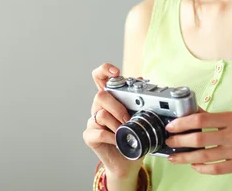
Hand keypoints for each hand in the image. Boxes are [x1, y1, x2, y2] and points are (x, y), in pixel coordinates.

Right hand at [82, 63, 144, 177]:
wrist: (128, 161)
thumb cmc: (134, 136)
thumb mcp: (140, 116)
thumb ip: (138, 98)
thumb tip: (142, 80)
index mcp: (110, 98)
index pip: (100, 76)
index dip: (105, 70)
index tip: (116, 72)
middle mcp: (99, 107)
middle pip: (100, 95)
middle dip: (117, 107)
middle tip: (127, 119)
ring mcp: (93, 121)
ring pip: (101, 114)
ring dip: (116, 125)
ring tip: (125, 133)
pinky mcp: (89, 136)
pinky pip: (98, 132)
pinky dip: (112, 137)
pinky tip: (119, 141)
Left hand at [164, 108, 231, 174]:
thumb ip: (217, 118)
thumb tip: (195, 113)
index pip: (201, 119)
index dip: (183, 123)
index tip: (171, 125)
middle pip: (199, 138)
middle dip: (180, 141)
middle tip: (168, 142)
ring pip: (204, 156)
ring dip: (186, 157)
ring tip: (174, 157)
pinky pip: (217, 168)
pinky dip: (202, 168)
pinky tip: (194, 166)